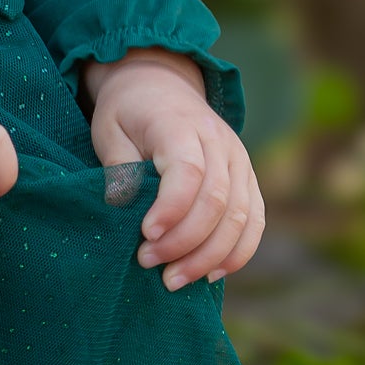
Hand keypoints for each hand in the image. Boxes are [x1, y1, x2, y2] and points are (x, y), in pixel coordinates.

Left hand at [83, 49, 264, 289]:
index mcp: (180, 124)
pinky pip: (255, 220)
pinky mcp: (248, 178)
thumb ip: (118, 165)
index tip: (145, 235)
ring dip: (210, 256)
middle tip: (150, 265)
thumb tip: (122, 205)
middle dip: (186, 242)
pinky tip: (210, 274)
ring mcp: (240, 160)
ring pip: (241, 217)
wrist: (161, 85)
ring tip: (174, 280)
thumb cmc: (129, 113)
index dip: (172, 209)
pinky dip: (237, 252)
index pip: (188, 171)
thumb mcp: (108, 128)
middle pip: (218, 200)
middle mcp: (219, 142)